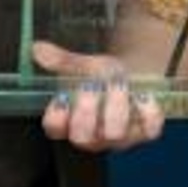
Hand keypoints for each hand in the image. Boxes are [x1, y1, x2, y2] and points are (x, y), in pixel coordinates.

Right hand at [33, 40, 165, 150]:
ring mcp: (121, 138)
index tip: (62, 97)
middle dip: (86, 110)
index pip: (54, 129)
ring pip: (114, 133)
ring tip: (119, 82)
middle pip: (82, 137)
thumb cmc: (103, 78)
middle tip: (92, 85)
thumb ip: (62, 61)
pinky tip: (143, 93)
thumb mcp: (83, 67)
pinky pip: (149, 128)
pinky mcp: (146, 132)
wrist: (135, 78)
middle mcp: (94, 136)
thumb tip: (37, 48)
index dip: (56, 116)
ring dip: (116, 103)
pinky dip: (147, 109)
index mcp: (72, 123)